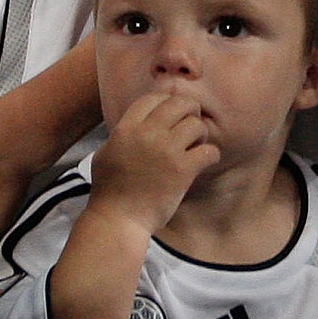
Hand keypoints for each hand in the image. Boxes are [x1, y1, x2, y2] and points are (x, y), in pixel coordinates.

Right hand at [89, 92, 218, 237]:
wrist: (118, 219)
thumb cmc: (110, 191)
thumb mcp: (106, 153)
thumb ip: (123, 134)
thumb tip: (138, 124)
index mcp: (126, 128)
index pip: (153, 98)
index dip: (166, 102)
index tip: (172, 114)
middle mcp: (147, 134)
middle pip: (179, 103)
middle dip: (190, 111)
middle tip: (190, 126)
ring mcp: (166, 151)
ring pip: (196, 124)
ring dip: (201, 134)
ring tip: (195, 147)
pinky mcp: (182, 170)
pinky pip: (209, 150)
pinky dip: (211, 155)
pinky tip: (203, 162)